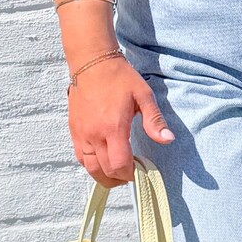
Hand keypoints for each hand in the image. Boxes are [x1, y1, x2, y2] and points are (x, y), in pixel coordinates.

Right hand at [68, 56, 173, 184]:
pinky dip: (91, 165)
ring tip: (117, 174)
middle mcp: (95, 134)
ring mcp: (82, 134)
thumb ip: (154, 121)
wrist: (91, 63)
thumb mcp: (143, 96)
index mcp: (113, 127)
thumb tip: (168, 139)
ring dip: (104, 176)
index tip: (139, 172)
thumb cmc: (119, 77)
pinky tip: (101, 162)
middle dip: (120, 178)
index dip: (130, 175)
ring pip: (90, 168)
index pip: (119, 165)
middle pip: (105, 171)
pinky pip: (80, 156)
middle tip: (131, 174)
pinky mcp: (74, 130)